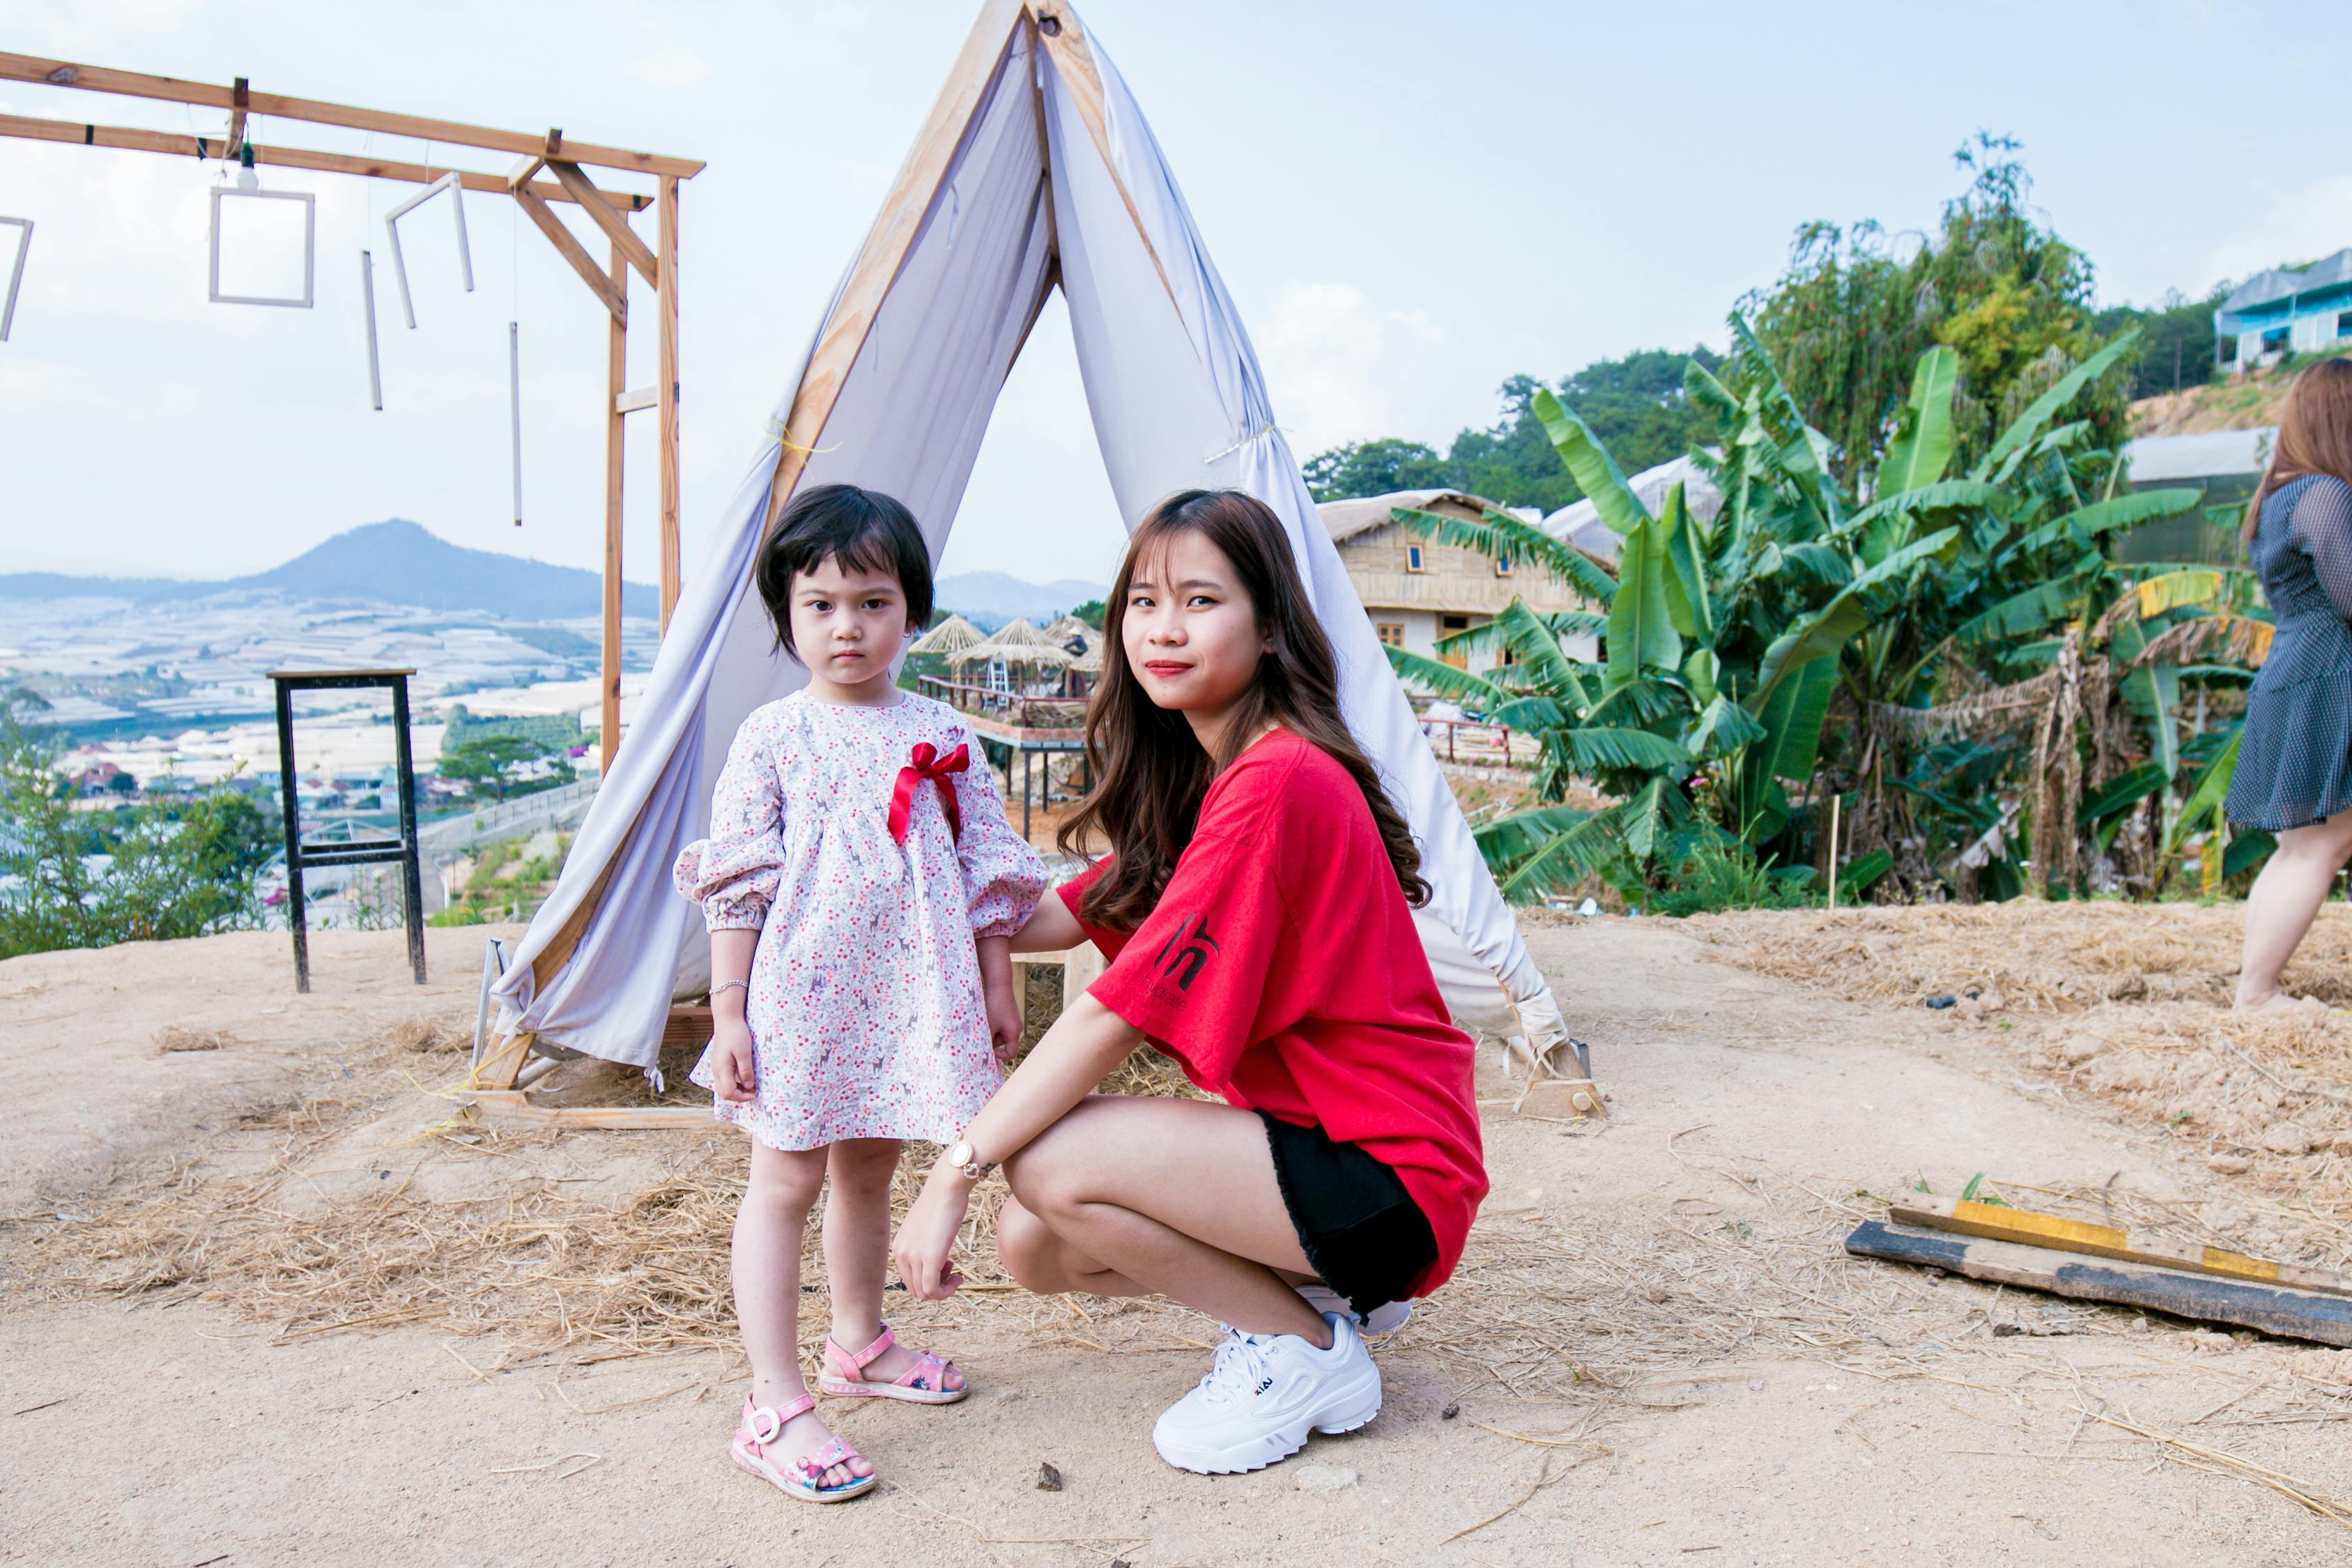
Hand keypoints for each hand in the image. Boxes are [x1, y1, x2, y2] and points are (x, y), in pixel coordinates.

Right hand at [708, 1017, 757, 1102]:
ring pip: (722, 1088)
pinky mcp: (719, 1063)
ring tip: (750, 1086)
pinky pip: (723, 1080)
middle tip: (753, 1092)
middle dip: (738, 1097)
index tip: (755, 1094)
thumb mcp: (744, 1052)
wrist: (727, 1020)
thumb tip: (749, 1086)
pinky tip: (744, 1078)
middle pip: (724, 1093)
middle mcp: (716, 1070)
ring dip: (736, 1091)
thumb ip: (746, 1070)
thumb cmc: (736, 1033)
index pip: (729, 1092)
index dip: (742, 1097)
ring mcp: (716, 1067)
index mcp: (722, 1069)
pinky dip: (733, 1084)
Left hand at [892, 1167, 969, 1299]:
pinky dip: (946, 1292)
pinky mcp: (930, 1258)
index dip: (928, 1280)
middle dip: (935, 1287)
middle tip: (951, 1272)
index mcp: (899, 1246)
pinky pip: (932, 1290)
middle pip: (915, 1289)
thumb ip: (923, 1244)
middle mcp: (902, 1253)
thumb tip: (933, 1258)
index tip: (945, 1267)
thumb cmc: (942, 1203)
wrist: (947, 1187)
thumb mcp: (926, 1227)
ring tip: (955, 1274)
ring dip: (943, 1290)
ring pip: (924, 1293)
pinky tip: (958, 1278)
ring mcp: (914, 1256)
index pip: (908, 1279)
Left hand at [984, 968, 1024, 1065]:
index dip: (999, 1055)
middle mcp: (1016, 1028)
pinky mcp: (1009, 1015)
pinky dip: (992, 1024)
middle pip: (1004, 1043)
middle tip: (981, 1032)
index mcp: (1014, 1032)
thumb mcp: (988, 1026)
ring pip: (1000, 1034)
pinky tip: (986, 1016)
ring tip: (983, 1021)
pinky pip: (1000, 1026)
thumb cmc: (993, 1006)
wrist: (999, 985)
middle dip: (992, 1040)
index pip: (1011, 1053)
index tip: (988, 1049)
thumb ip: (987, 1041)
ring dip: (991, 1031)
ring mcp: (1013, 1021)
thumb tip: (983, 1052)